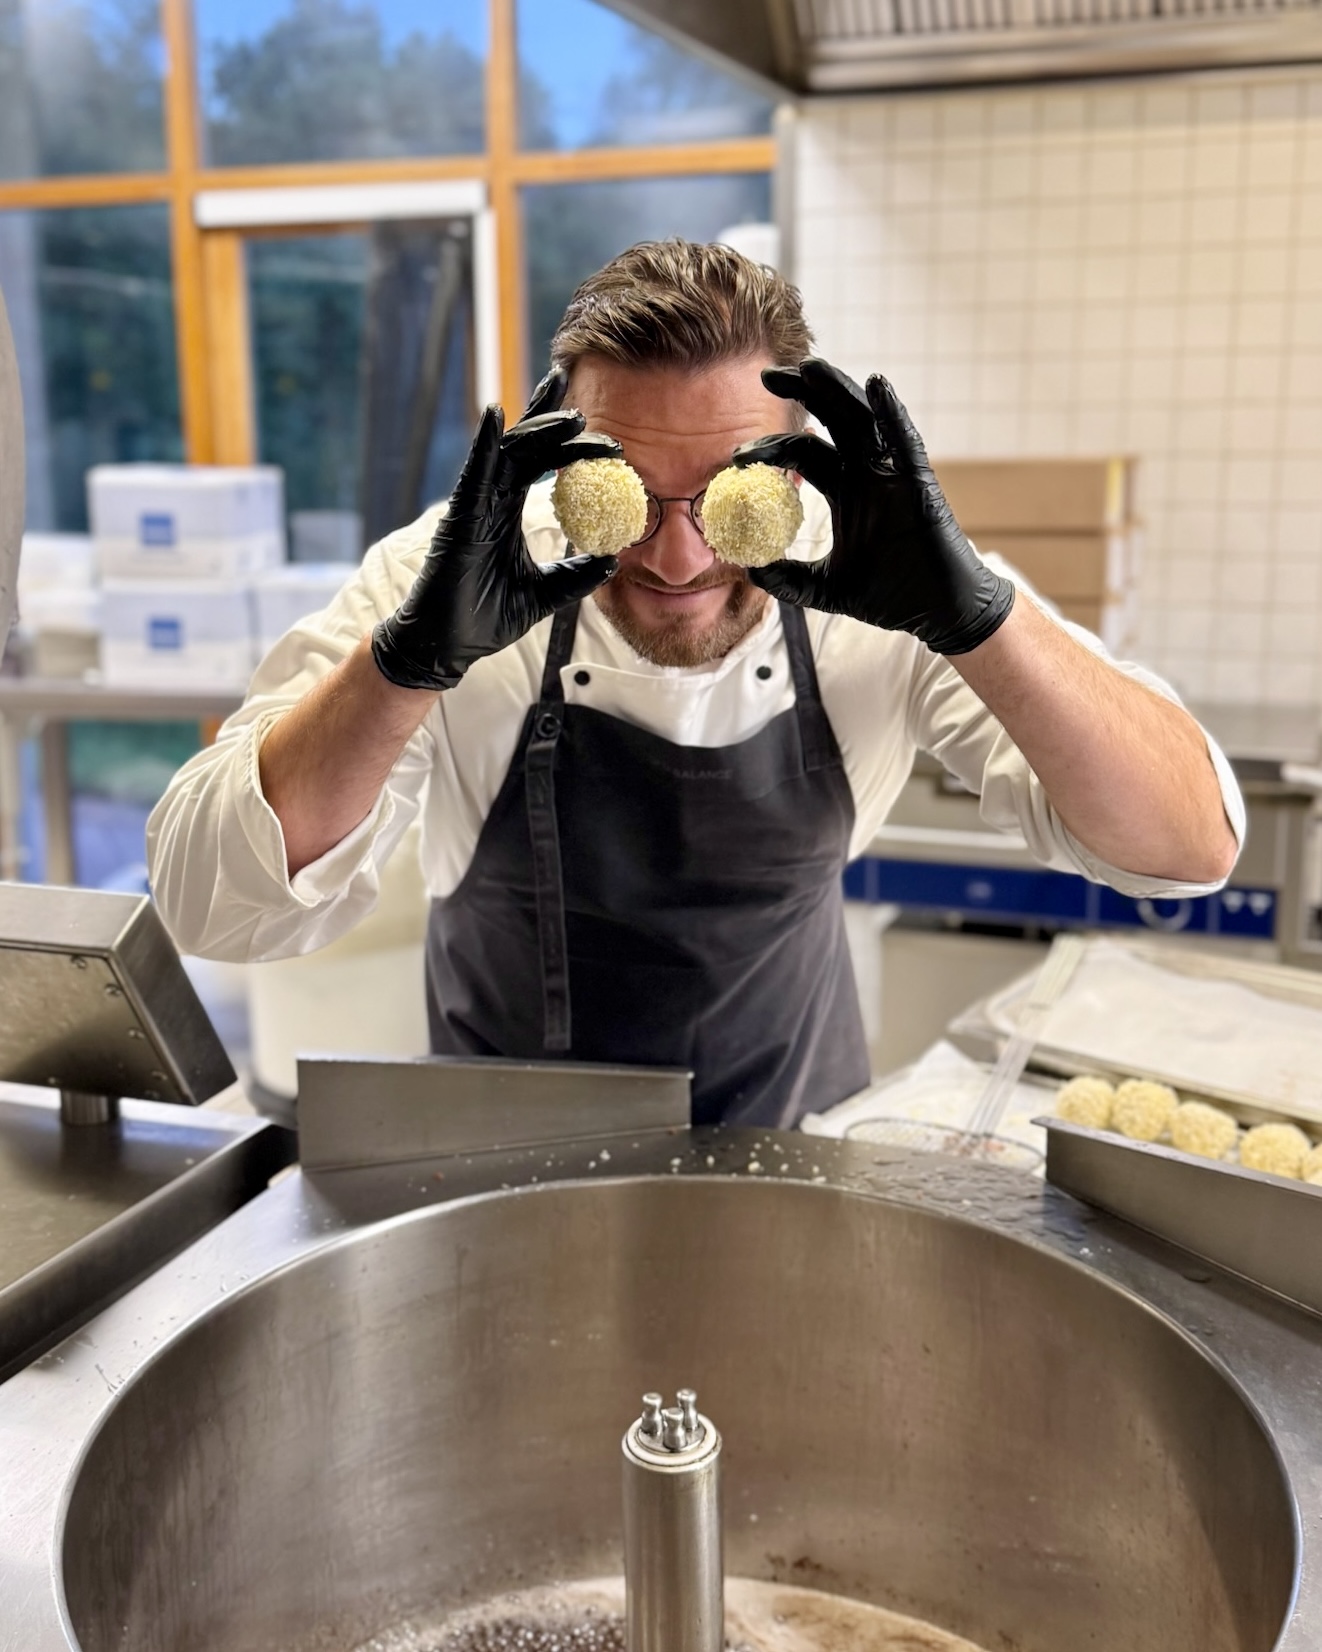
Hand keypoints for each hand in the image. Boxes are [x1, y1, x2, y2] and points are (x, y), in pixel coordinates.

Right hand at [371, 369, 620, 689]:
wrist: (448, 646)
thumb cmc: (484, 619)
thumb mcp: (544, 595)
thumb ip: (574, 576)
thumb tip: (614, 561)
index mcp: (507, 513)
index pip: (541, 465)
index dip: (568, 445)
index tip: (607, 438)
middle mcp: (490, 501)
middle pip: (525, 447)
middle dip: (553, 420)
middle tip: (582, 394)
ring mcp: (472, 507)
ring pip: (506, 453)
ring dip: (536, 428)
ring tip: (567, 409)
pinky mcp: (457, 519)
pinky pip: (472, 474)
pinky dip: (483, 445)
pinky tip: (494, 416)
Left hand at [732, 358, 1013, 655]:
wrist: (933, 612)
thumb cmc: (888, 596)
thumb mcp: (825, 589)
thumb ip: (788, 579)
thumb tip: (748, 572)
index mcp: (845, 489)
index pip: (804, 452)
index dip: (772, 447)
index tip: (738, 456)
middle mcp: (867, 473)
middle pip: (832, 419)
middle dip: (803, 392)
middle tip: (768, 374)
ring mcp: (894, 473)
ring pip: (864, 419)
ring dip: (840, 390)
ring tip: (813, 367)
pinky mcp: (920, 482)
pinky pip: (905, 441)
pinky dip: (892, 412)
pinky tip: (877, 386)